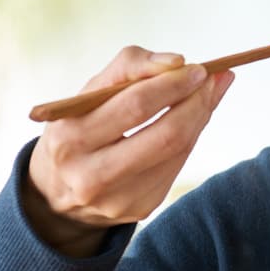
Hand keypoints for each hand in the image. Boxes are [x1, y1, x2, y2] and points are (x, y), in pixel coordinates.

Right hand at [25, 46, 233, 256]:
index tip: (197, 68)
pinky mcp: (140, 208)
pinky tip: (192, 121)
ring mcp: (118, 199)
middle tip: (211, 79)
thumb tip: (180, 62)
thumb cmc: (78, 128)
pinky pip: (177, 167)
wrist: (58, 192)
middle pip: (166, 134)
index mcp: (70, 139)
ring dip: (200, 117)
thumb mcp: (85, 95)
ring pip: (178, 151)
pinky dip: (189, 139)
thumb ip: (127, 68)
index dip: (172, 84)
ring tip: (208, 94)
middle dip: (196, 102)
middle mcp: (91, 175)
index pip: (135, 106)